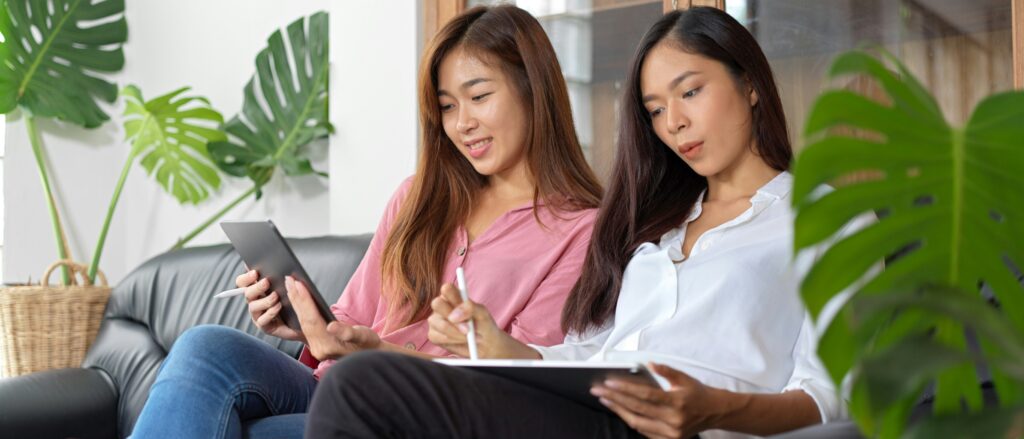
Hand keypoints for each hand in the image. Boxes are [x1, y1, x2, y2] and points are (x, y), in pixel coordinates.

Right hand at [239, 270, 305, 341]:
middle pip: (246, 293)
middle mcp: (255, 301)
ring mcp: (258, 314)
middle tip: (267, 282)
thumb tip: (277, 266)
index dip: (246, 277)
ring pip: (252, 306)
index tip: (255, 272)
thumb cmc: (294, 301)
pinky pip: (262, 320)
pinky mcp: (264, 326)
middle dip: (256, 287)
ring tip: (276, 296)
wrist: (303, 321)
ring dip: (265, 300)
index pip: (243, 282)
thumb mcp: (288, 286)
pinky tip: (279, 307)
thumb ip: (279, 277)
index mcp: (257, 289)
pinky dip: (270, 312)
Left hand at [286, 276, 379, 360]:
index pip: (312, 320)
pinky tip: (297, 299)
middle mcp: (318, 348)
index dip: (305, 301)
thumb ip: (347, 332)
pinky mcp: (316, 343)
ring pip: (302, 322)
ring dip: (296, 303)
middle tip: (289, 280)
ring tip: (290, 286)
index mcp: (328, 346)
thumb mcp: (363, 336)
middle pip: (304, 320)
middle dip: (296, 299)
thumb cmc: (368, 343)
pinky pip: (305, 324)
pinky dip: (300, 310)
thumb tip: (331, 326)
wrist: (370, 355)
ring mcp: (316, 347)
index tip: (298, 284)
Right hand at [427, 283, 538, 358]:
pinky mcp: (436, 335)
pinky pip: (434, 335)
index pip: (447, 288)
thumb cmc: (488, 329)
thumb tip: (456, 313)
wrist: (488, 348)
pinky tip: (459, 342)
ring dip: (451, 332)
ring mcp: (439, 321)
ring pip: (434, 322)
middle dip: (450, 317)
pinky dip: (447, 340)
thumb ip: (471, 308)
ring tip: (467, 336)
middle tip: (466, 328)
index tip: (461, 306)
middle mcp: (447, 307)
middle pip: (436, 304)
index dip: (451, 295)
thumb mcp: (485, 316)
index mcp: (458, 297)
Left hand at [591, 363, 723, 438]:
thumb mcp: (684, 377)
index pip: (645, 396)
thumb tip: (648, 363)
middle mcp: (673, 421)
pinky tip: (620, 410)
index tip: (608, 382)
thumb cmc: (697, 393)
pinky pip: (644, 432)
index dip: (624, 389)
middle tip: (598, 390)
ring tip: (605, 399)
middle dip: (615, 399)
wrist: (715, 412)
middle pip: (637, 410)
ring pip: (637, 423)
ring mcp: (670, 434)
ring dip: (619, 411)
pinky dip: (631, 420)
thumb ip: (665, 370)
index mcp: (677, 403)